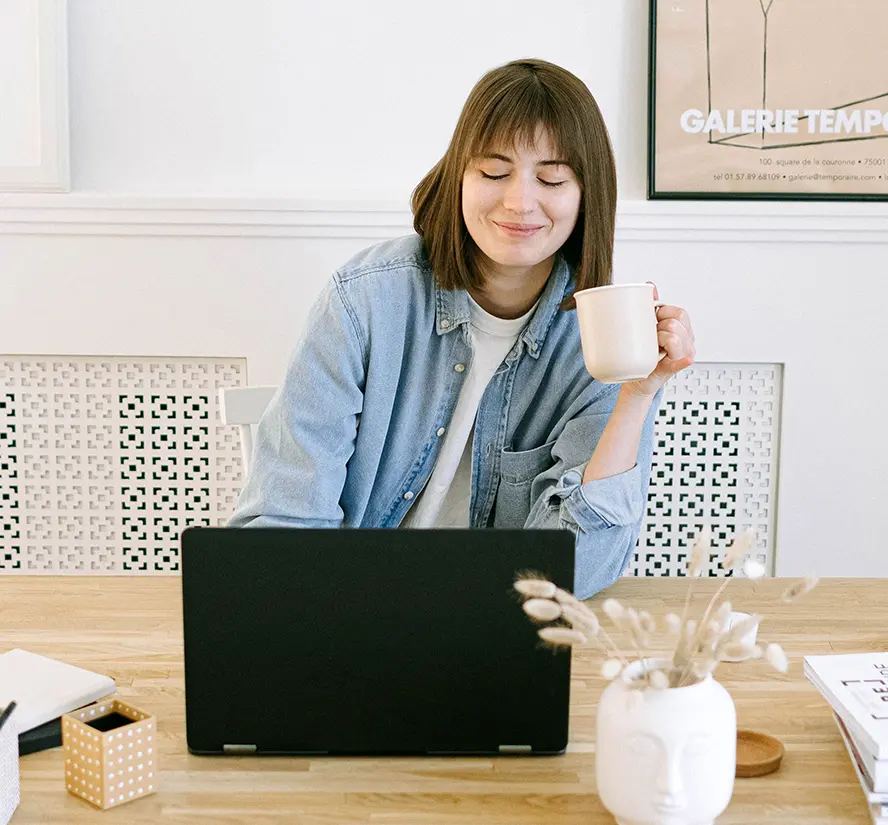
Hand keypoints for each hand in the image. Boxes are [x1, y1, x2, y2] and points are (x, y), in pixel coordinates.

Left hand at [621, 282, 695, 397]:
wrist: (637, 378)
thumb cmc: (645, 352)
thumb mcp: (649, 327)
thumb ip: (652, 306)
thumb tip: (650, 285)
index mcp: (684, 330)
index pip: (679, 313)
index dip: (663, 313)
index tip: (653, 320)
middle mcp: (687, 342)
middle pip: (676, 322)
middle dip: (660, 326)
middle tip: (652, 336)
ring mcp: (684, 355)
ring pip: (674, 336)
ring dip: (659, 339)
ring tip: (653, 346)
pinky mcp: (674, 368)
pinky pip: (682, 360)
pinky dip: (683, 359)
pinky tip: (685, 359)